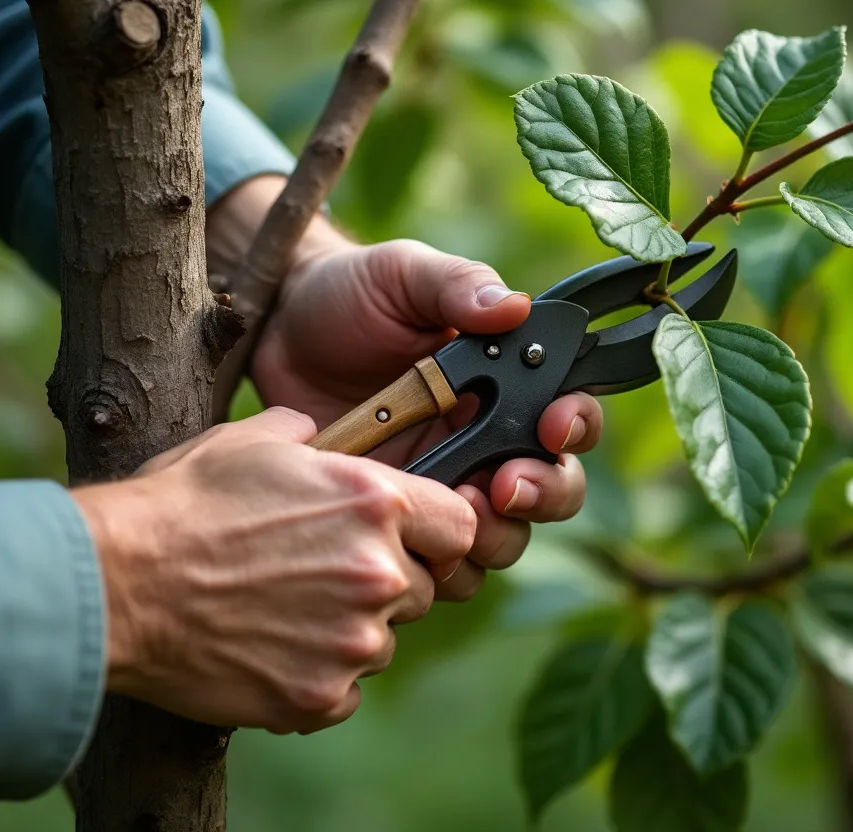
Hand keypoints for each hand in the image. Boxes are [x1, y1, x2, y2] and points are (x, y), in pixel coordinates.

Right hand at [73, 407, 475, 733]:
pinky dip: (317, 677)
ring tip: (282, 611)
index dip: (437, 534)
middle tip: (321, 575)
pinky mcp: (320, 696)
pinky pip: (345, 690)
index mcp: (376, 502)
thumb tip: (318, 430)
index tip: (412, 539)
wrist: (116, 583)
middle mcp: (379, 572)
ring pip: (382, 641)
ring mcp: (353, 640)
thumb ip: (309, 433)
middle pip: (423, 588)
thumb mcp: (252, 441)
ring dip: (348, 631)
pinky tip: (269, 649)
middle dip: (385, 583)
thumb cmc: (181, 505)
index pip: (462, 526)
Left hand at [209, 177, 602, 600]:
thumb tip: (515, 306)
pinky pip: (443, 562)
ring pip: (505, 536)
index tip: (551, 427)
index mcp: (507, 383)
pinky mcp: (404, 518)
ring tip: (453, 514)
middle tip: (503, 486)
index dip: (575, 427)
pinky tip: (409, 539)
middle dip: (542, 494)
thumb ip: (457, 285)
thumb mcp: (403, 275)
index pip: (570, 415)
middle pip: (554, 489)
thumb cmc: (349, 295)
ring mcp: (448, 483)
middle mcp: (489, 439)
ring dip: (494, 535)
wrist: (277, 334)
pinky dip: (440, 565)